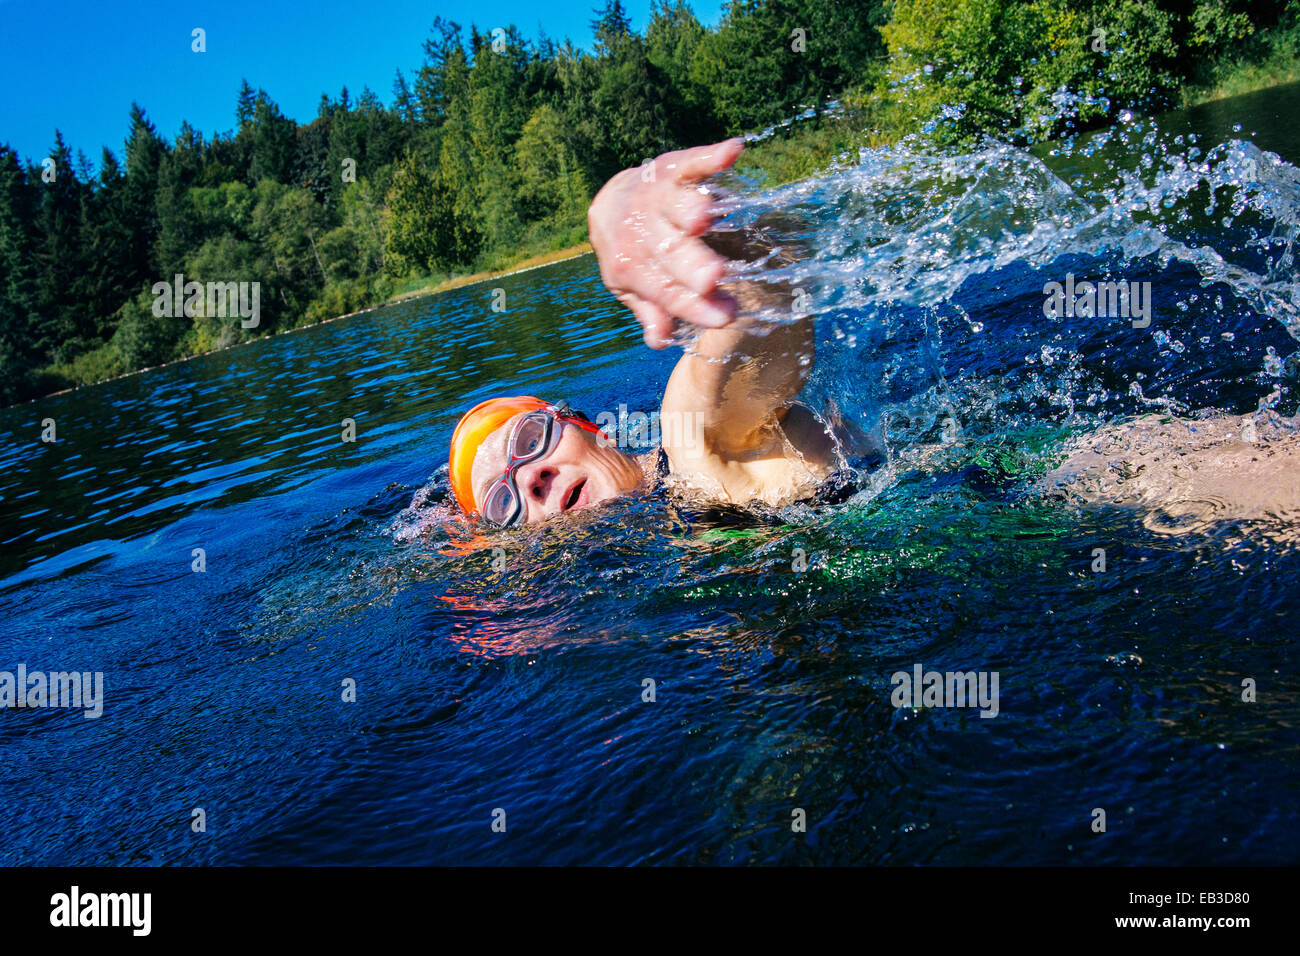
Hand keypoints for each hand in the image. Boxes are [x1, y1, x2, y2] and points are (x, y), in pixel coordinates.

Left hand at [587, 138, 745, 348]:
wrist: (609, 203)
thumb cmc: (630, 253)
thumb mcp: (632, 287)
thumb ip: (650, 311)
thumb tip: (660, 340)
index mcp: (631, 267)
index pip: (666, 291)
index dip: (694, 306)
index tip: (725, 317)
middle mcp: (642, 232)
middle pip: (670, 252)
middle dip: (692, 265)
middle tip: (713, 279)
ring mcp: (657, 199)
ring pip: (675, 206)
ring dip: (689, 211)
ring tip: (705, 219)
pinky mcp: (671, 168)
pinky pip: (691, 161)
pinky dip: (711, 156)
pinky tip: (733, 151)